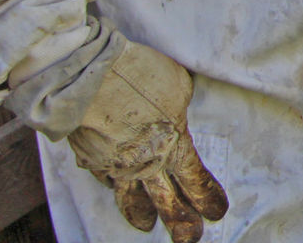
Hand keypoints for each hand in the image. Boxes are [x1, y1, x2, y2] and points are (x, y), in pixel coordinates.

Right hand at [66, 40, 229, 242]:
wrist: (87, 77)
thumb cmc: (139, 75)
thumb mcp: (178, 87)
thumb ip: (180, 110)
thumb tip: (177, 119)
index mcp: (172, 145)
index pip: (194, 179)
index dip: (206, 197)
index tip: (216, 212)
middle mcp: (144, 163)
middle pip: (165, 201)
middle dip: (179, 222)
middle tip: (189, 238)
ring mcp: (114, 165)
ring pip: (129, 198)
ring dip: (139, 213)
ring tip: (145, 225)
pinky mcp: (89, 158)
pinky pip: (104, 178)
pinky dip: (112, 185)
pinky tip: (114, 188)